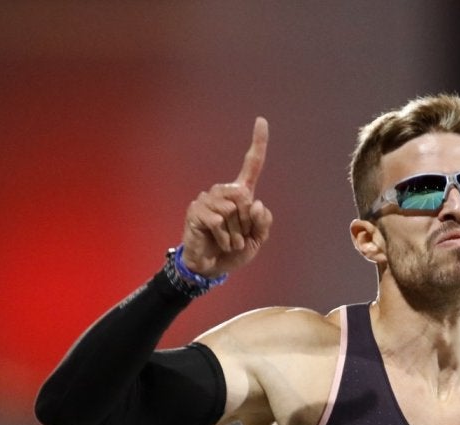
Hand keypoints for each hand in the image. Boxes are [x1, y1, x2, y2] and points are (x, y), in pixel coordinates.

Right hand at [179, 116, 272, 277]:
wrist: (211, 268)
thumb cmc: (233, 251)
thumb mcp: (257, 239)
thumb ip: (263, 222)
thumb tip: (254, 202)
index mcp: (241, 195)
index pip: (251, 166)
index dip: (258, 144)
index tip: (261, 120)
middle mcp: (224, 192)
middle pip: (246, 199)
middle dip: (247, 225)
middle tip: (237, 238)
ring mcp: (208, 200)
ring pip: (232, 211)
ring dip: (235, 234)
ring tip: (227, 241)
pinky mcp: (196, 210)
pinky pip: (218, 221)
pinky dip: (224, 237)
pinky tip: (218, 242)